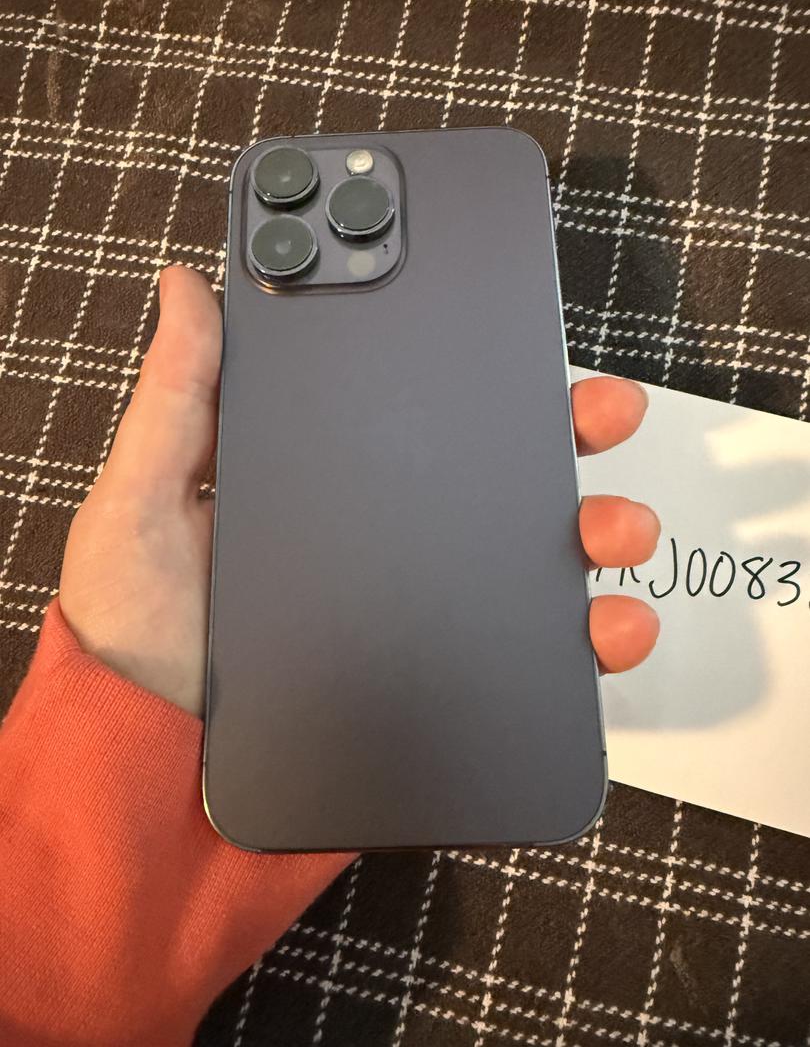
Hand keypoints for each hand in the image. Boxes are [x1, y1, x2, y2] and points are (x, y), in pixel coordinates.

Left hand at [60, 266, 658, 718]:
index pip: (411, 409)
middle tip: (603, 411)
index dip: (472, 365)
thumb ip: (175, 403)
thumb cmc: (133, 632)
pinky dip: (589, 639)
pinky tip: (609, 625)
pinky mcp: (438, 678)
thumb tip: (188, 285)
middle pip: (493, 474)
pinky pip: (529, 654)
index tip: (516, 325)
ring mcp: (417, 608)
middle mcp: (384, 537)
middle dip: (566, 434)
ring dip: (597, 531)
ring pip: (531, 559)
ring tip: (615, 528)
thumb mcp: (139, 503)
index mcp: (324, 480)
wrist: (155, 771)